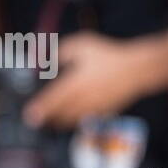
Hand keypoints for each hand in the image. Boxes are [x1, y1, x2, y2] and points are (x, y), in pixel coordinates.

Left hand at [23, 32, 159, 128]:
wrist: (139, 68)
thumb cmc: (109, 55)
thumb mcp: (83, 45)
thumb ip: (62, 51)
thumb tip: (48, 59)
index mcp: (75, 83)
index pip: (52, 100)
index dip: (39, 109)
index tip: (29, 115)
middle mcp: (83, 98)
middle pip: (59, 115)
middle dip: (46, 119)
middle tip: (35, 120)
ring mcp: (94, 107)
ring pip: (71, 120)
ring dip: (59, 122)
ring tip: (50, 121)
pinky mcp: (104, 112)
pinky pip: (85, 120)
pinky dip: (75, 120)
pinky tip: (70, 118)